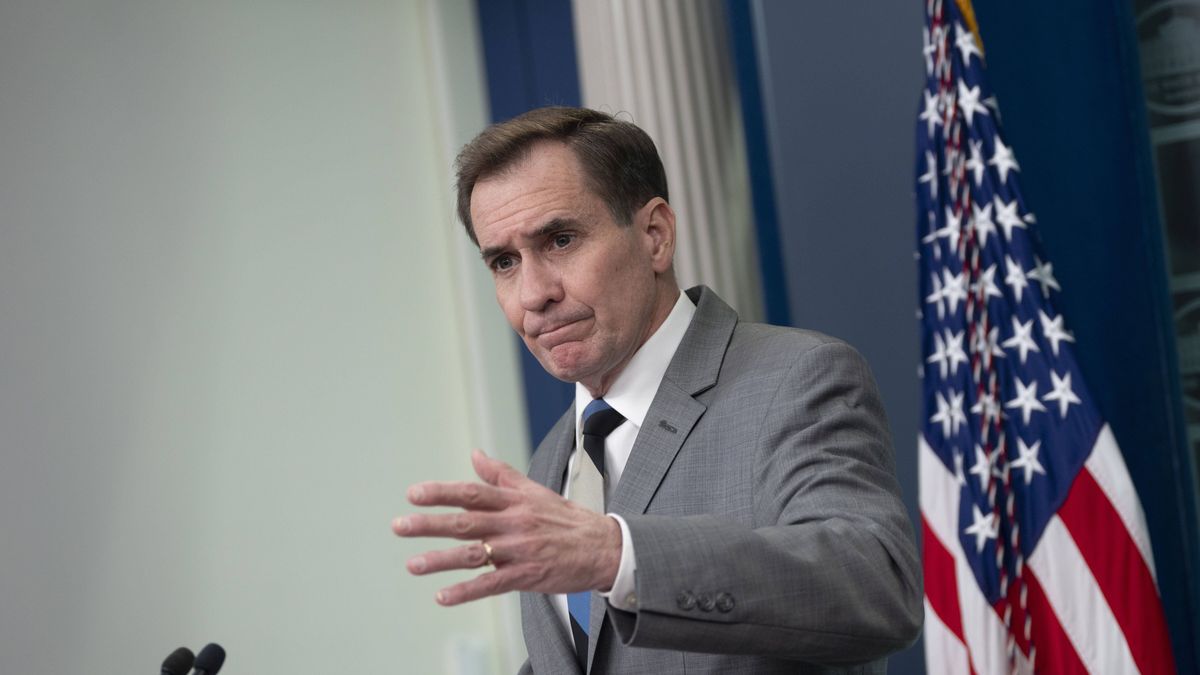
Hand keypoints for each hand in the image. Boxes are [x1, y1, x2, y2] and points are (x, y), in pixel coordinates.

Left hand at [392, 449, 621, 605]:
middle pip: (465, 522)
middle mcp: (514, 523)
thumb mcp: (534, 491)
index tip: (414, 494)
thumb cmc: (566, 519)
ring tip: (413, 564)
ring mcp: (520, 550)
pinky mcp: (527, 576)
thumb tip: (475, 455)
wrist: (604, 548)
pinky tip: (443, 596)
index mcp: (514, 501)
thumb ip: (501, 474)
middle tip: (399, 525)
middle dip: (429, 524)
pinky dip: (466, 591)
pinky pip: (492, 584)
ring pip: (474, 554)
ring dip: (441, 560)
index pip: (472, 492)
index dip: (441, 492)